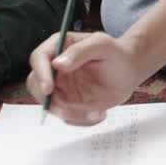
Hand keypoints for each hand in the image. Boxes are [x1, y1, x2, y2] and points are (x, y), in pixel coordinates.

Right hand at [26, 31, 146, 125]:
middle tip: (68, 111)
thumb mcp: (102, 45)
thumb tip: (57, 64)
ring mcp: (60, 87)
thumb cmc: (116, 53)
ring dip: (71, 114)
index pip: (38, 58)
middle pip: (36, 86)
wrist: (129, 72)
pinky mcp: (68, 103)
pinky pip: (66, 117)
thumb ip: (80, 51)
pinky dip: (81, 120)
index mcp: (58, 47)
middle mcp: (54, 69)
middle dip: (51, 101)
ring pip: (52, 106)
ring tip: (97, 111)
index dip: (40, 74)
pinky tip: (99, 113)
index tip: (49, 89)